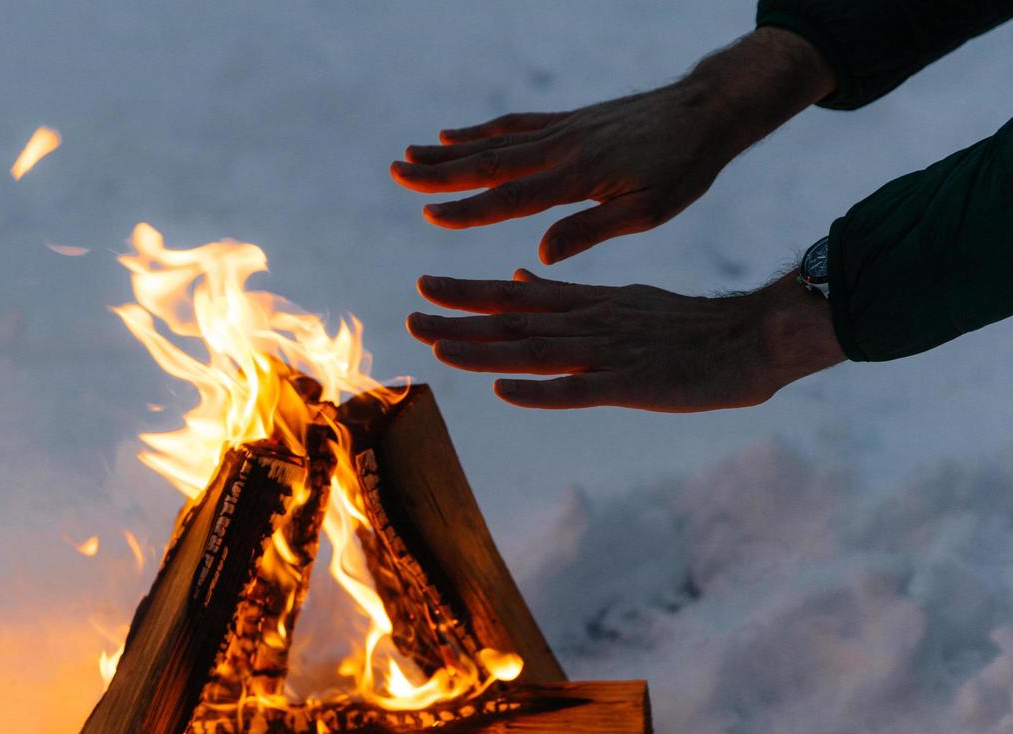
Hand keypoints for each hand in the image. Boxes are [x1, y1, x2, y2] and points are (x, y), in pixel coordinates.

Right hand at [391, 28, 835, 263]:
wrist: (705, 110)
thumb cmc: (682, 168)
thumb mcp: (646, 210)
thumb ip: (590, 230)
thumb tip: (539, 254)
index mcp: (577, 177)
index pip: (511, 198)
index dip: (467, 210)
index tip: (428, 217)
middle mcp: (560, 148)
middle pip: (489, 162)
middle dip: (439, 171)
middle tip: (396, 172)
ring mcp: (561, 130)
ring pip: (495, 141)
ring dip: (449, 151)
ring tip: (409, 155)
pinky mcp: (568, 121)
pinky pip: (514, 125)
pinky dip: (480, 131)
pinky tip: (456, 135)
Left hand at [407, 269, 844, 411]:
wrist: (754, 337)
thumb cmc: (687, 326)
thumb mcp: (620, 300)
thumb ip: (566, 295)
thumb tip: (517, 277)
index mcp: (588, 305)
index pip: (517, 296)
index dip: (469, 292)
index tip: (424, 285)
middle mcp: (590, 324)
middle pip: (516, 321)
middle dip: (460, 318)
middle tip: (411, 314)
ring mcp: (610, 354)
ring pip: (536, 352)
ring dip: (486, 351)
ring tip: (439, 347)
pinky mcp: (633, 387)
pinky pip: (580, 391)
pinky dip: (543, 390)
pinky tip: (506, 391)